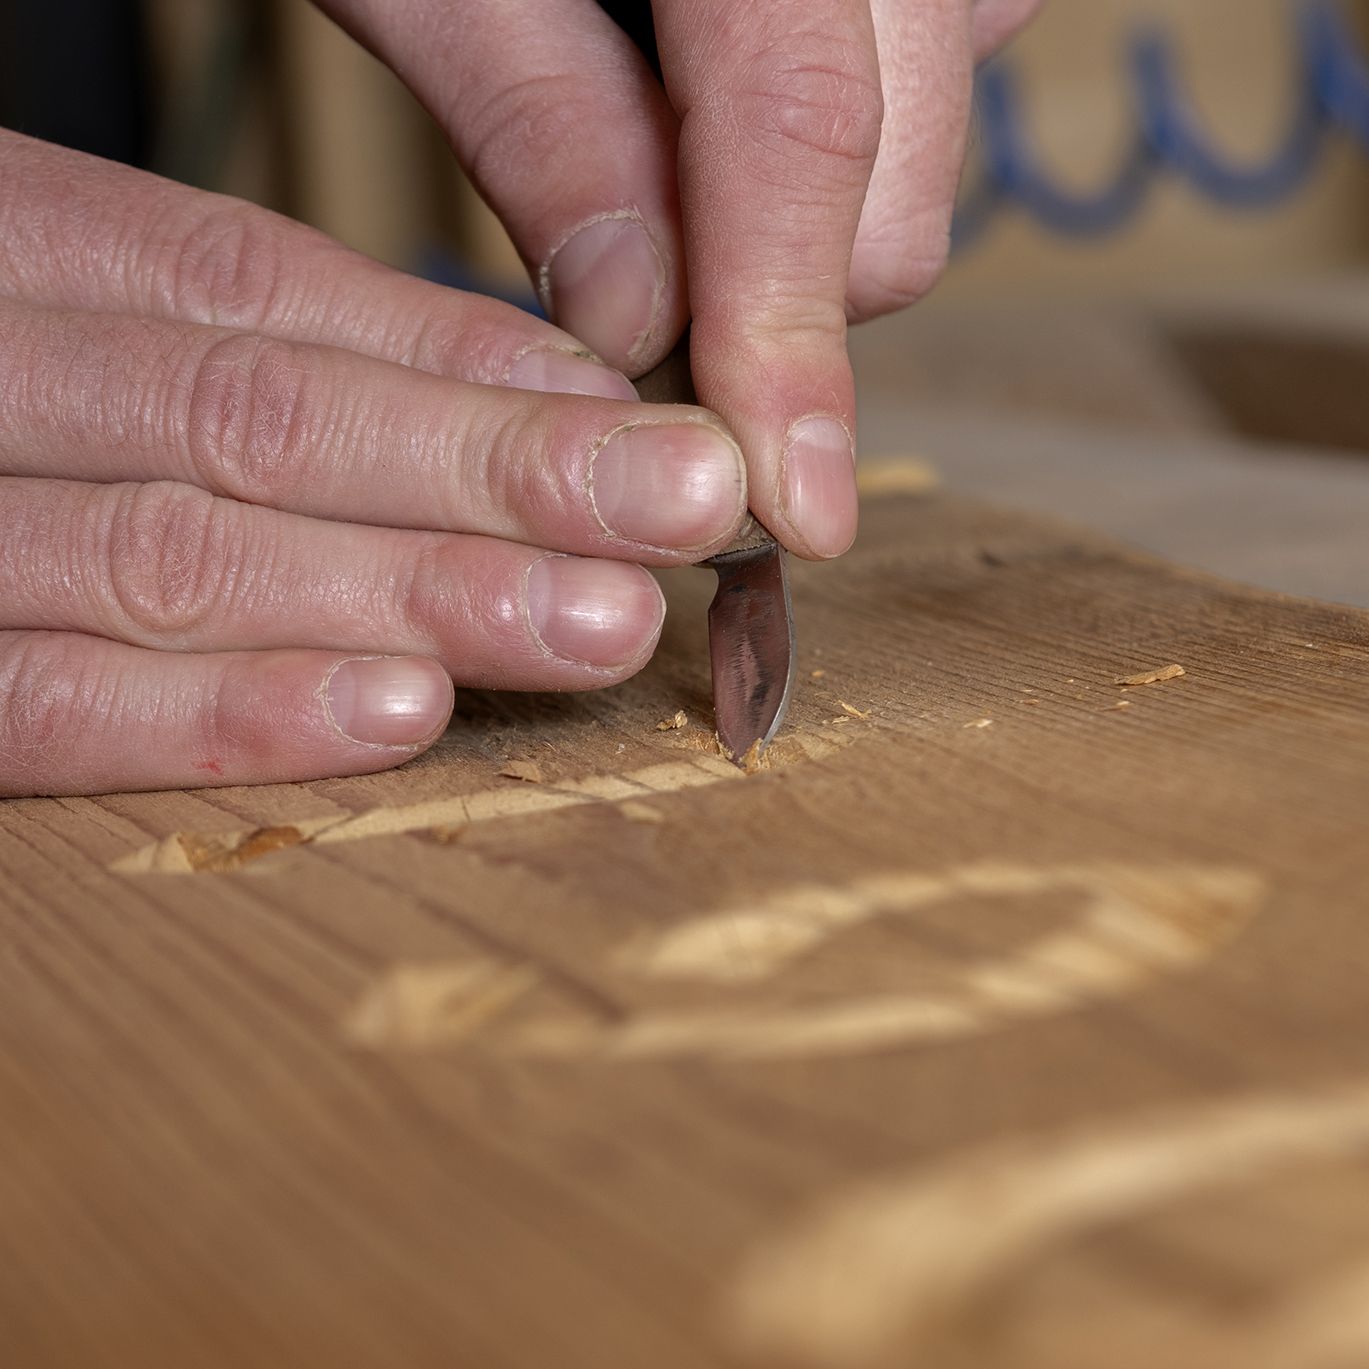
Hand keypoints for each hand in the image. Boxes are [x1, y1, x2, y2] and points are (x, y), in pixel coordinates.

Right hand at [0, 131, 747, 795]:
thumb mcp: (63, 296)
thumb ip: (243, 334)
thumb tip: (510, 391)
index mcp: (1, 245)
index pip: (261, 293)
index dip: (463, 364)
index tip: (637, 416)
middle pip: (249, 417)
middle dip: (486, 474)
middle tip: (680, 511)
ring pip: (174, 556)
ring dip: (407, 591)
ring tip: (596, 619)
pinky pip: (34, 704)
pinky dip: (216, 713)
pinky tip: (392, 714)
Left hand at [320, 0, 1039, 558]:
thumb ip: (540, 119)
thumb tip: (644, 323)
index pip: (803, 138)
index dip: (790, 346)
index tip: (792, 505)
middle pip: (903, 193)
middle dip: (785, 303)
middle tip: (650, 315)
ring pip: (934, 155)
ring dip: (815, 228)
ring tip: (683, 179)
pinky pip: (939, 85)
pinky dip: (846, 148)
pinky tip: (736, 110)